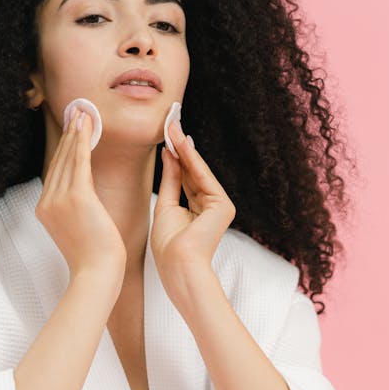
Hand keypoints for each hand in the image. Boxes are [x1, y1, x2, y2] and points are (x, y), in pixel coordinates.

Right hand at [35, 107, 125, 291]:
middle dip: (69, 135)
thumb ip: (75, 208)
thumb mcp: (78, 228)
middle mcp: (47, 201)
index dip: (64, 148)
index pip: (56, 171)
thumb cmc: (95, 256)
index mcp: (45, 209)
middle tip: (77, 113)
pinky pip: (79, 162)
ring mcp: (58, 199)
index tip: (72, 130)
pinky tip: (86, 127)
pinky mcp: (76, 197)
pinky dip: (82, 142)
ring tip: (83, 114)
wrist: (96, 272)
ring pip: (68, 158)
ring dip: (76, 133)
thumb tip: (84, 194)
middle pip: (59, 161)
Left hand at [151, 119, 234, 304]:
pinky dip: (191, 159)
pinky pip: (203, 177)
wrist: (178, 267)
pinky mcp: (223, 206)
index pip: (185, 178)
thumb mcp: (165, 205)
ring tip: (172, 126)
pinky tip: (180, 143)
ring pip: (197, 171)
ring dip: (184, 148)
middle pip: (192, 172)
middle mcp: (211, 206)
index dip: (175, 157)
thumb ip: (171, 179)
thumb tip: (169, 154)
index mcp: (198, 210)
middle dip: (180, 147)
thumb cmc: (168, 246)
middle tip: (170, 123)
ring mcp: (219, 205)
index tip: (166, 136)